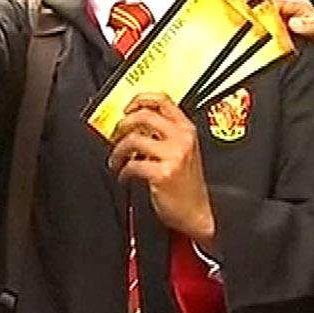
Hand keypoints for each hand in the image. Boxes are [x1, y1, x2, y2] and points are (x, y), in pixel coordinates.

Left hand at [108, 93, 215, 244]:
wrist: (197, 213)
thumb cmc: (188, 187)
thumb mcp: (183, 152)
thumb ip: (165, 134)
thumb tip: (135, 124)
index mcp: (187, 130)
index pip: (162, 100)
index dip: (139, 99)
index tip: (127, 108)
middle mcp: (182, 138)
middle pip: (143, 115)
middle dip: (122, 125)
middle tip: (116, 136)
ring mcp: (173, 155)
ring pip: (133, 139)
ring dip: (118, 151)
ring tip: (116, 161)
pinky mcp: (163, 173)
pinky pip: (132, 165)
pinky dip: (122, 172)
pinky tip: (124, 177)